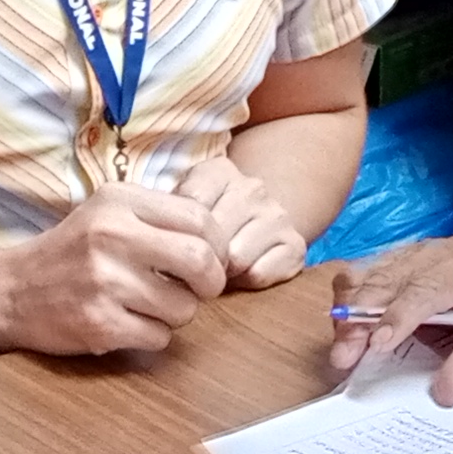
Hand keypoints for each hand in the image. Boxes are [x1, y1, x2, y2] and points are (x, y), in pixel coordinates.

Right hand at [0, 184, 227, 354]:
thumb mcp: (108, 212)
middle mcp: (112, 236)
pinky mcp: (99, 324)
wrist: (11, 291)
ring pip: (184, 307)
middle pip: (201, 260)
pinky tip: (128, 323)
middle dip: (212, 283)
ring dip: (176, 314)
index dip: (218, 245)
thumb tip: (219, 244)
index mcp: (119, 201)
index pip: (201, 218)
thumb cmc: (72, 252)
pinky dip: (152, 336)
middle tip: (200, 290)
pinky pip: (159, 337)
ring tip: (148, 306)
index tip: (211, 260)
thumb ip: (159, 217)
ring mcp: (104, 282)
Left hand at [176, 150, 310, 289]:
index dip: (178, 235)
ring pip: (237, 258)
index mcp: (220, 171)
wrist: (258, 219)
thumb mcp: (183, 208)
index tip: (176, 244)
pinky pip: (259, 275)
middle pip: (215, 237)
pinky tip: (242, 273)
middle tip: (197, 265)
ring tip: (220, 269)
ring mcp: (278, 215)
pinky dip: (246, 282)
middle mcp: (253, 188)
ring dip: (224, 272)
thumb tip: (158, 255)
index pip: (190, 207)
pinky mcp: (295, 245)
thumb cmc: (210, 220)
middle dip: (201, 258)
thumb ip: (168, 220)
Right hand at [322, 236, 452, 402]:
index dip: (398, 316)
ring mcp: (410, 253)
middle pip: (384, 283)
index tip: (378, 344)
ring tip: (342, 348)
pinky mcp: (396, 258)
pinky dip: (350, 299)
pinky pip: (363, 273)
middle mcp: (431, 256)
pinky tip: (347, 327)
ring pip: (366, 275)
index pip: (425, 291)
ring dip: (347, 311)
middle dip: (358, 320)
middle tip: (343, 357)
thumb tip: (444, 394)